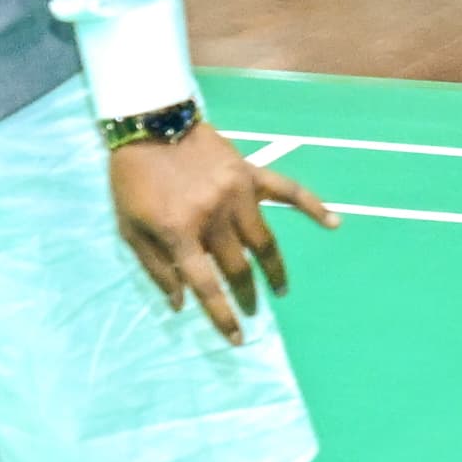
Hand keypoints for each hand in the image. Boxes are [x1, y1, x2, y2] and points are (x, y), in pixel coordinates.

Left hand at [110, 126, 336, 342]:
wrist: (147, 123)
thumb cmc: (131, 179)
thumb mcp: (128, 226)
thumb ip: (155, 266)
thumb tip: (179, 304)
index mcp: (179, 231)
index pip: (206, 285)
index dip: (222, 316)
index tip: (238, 338)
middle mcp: (212, 216)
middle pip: (238, 267)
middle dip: (247, 294)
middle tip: (252, 310)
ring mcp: (236, 194)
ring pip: (264, 241)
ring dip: (274, 269)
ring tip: (279, 288)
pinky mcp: (249, 173)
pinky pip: (287, 191)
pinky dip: (312, 206)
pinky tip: (333, 223)